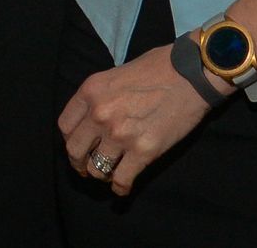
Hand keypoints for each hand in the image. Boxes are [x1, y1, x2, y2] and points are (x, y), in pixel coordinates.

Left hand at [58, 43, 217, 195]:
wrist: (191, 75)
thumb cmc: (156, 68)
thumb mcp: (114, 74)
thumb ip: (99, 97)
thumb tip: (91, 118)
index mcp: (91, 91)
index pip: (65, 126)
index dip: (70, 139)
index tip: (79, 144)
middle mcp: (100, 114)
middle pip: (74, 150)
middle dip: (78, 162)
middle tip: (85, 166)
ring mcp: (121, 134)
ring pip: (97, 169)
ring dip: (101, 174)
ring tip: (108, 173)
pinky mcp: (144, 151)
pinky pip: (122, 179)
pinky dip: (120, 188)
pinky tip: (121, 188)